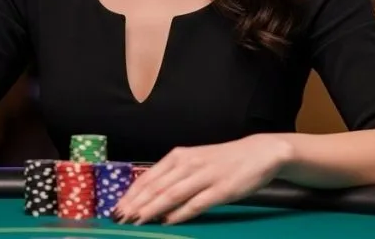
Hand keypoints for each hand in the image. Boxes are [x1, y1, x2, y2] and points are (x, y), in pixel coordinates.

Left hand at [114, 134, 291, 224]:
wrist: (258, 152)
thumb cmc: (223, 160)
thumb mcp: (195, 162)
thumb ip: (174, 177)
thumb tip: (149, 196)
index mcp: (180, 156)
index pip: (148, 177)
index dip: (130, 194)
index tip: (116, 209)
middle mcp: (189, 164)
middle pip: (156, 187)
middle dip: (135, 204)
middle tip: (120, 219)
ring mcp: (205, 176)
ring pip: (172, 194)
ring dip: (152, 209)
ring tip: (136, 221)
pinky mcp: (221, 189)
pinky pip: (196, 203)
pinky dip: (180, 213)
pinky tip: (168, 222)